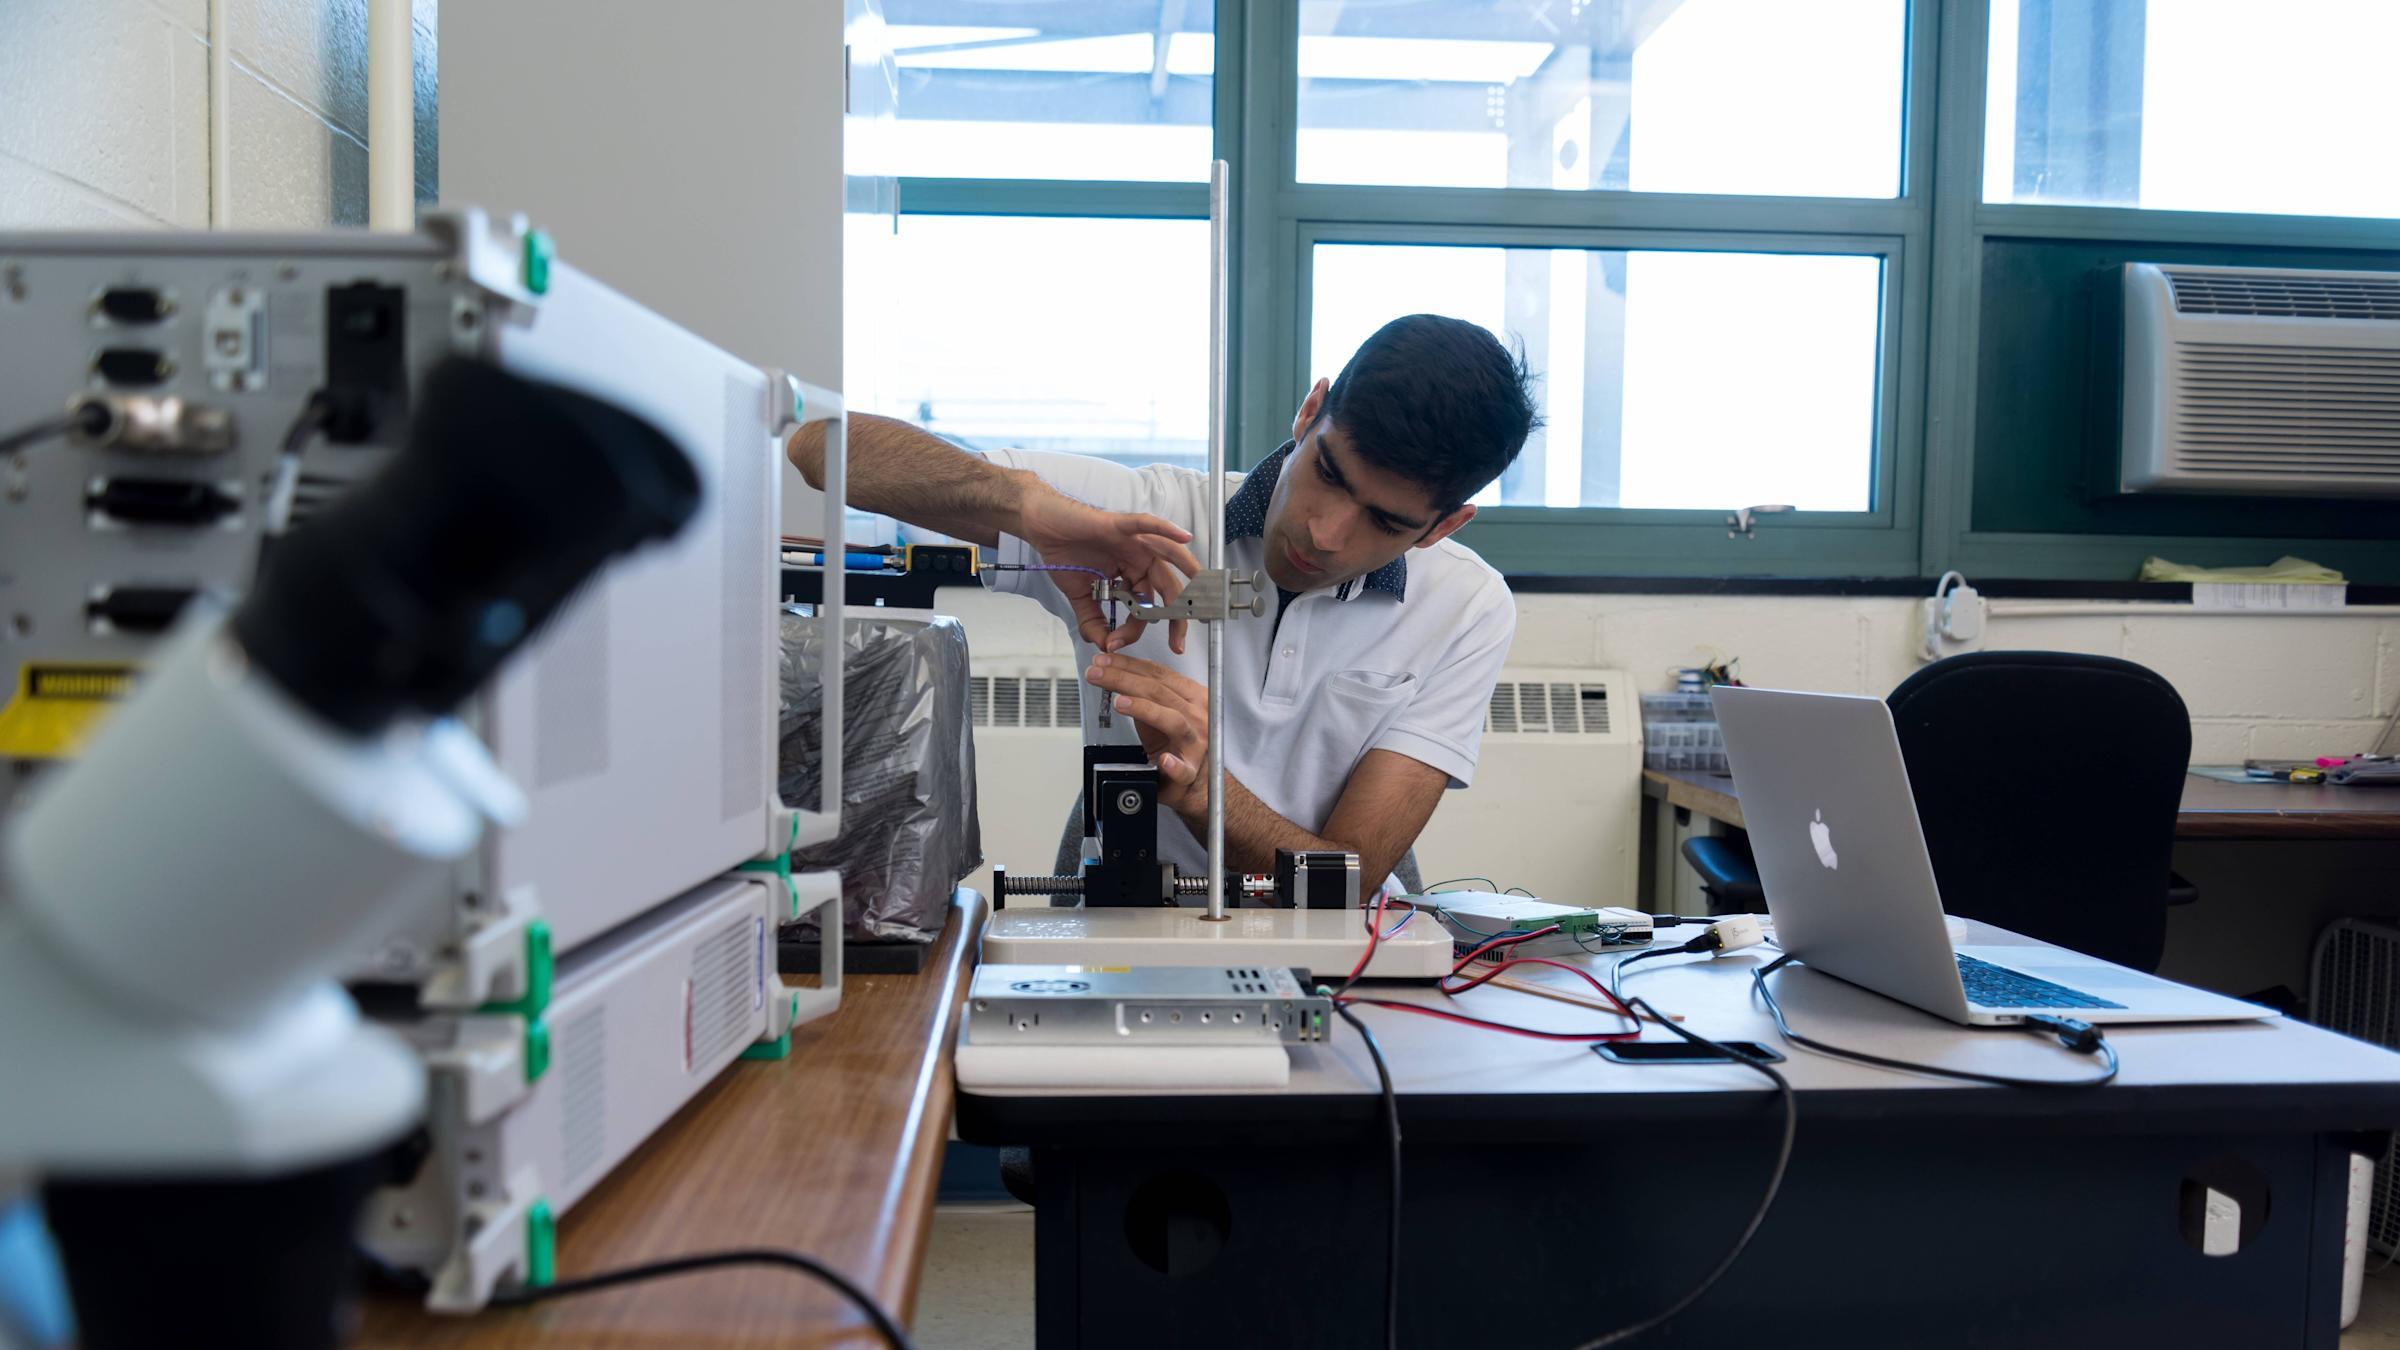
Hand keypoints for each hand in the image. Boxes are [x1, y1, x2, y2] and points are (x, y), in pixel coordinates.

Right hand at [1017, 483, 1199, 652]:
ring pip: (1169, 556)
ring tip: (1205, 589)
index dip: (1133, 630)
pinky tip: (1184, 538)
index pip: (1144, 608)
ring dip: (1190, 570)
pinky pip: (1147, 524)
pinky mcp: (1120, 525)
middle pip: (1167, 589)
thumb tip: (1104, 646)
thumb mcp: (1079, 597)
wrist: (1043, 529)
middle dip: (1176, 617)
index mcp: (1131, 576)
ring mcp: (1132, 542)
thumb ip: (1092, 622)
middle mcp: (1138, 560)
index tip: (1116, 644)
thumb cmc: (1063, 555)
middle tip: (1177, 642)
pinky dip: (1166, 529)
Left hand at [1085, 652, 1208, 816]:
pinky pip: (1183, 769)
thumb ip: (1144, 692)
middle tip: (1097, 672)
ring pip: (1172, 721)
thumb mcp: (1161, 710)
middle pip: (1159, 692)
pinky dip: (1174, 765)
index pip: (1158, 674)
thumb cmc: (1176, 742)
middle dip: (1124, 679)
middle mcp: (1197, 716)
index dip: (1129, 664)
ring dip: (1144, 709)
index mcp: (1192, 697)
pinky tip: (1164, 761)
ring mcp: (1196, 744)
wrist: (1196, 780)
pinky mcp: (1190, 772)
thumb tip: (1113, 669)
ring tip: (1119, 702)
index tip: (1103, 659)